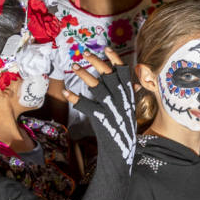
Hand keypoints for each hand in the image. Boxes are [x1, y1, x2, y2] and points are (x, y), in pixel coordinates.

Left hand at [62, 48, 135, 167]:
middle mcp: (121, 99)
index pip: (124, 72)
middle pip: (109, 75)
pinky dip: (75, 98)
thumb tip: (132, 83)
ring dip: (84, 75)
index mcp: (128, 95)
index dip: (115, 59)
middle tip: (84, 52)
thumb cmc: (124, 128)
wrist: (122, 151)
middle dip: (96, 62)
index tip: (106, 48)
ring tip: (74, 65)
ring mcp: (111, 108)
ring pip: (97, 87)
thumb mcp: (130, 109)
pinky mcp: (100, 118)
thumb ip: (129, 95)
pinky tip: (67, 92)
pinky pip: (86, 105)